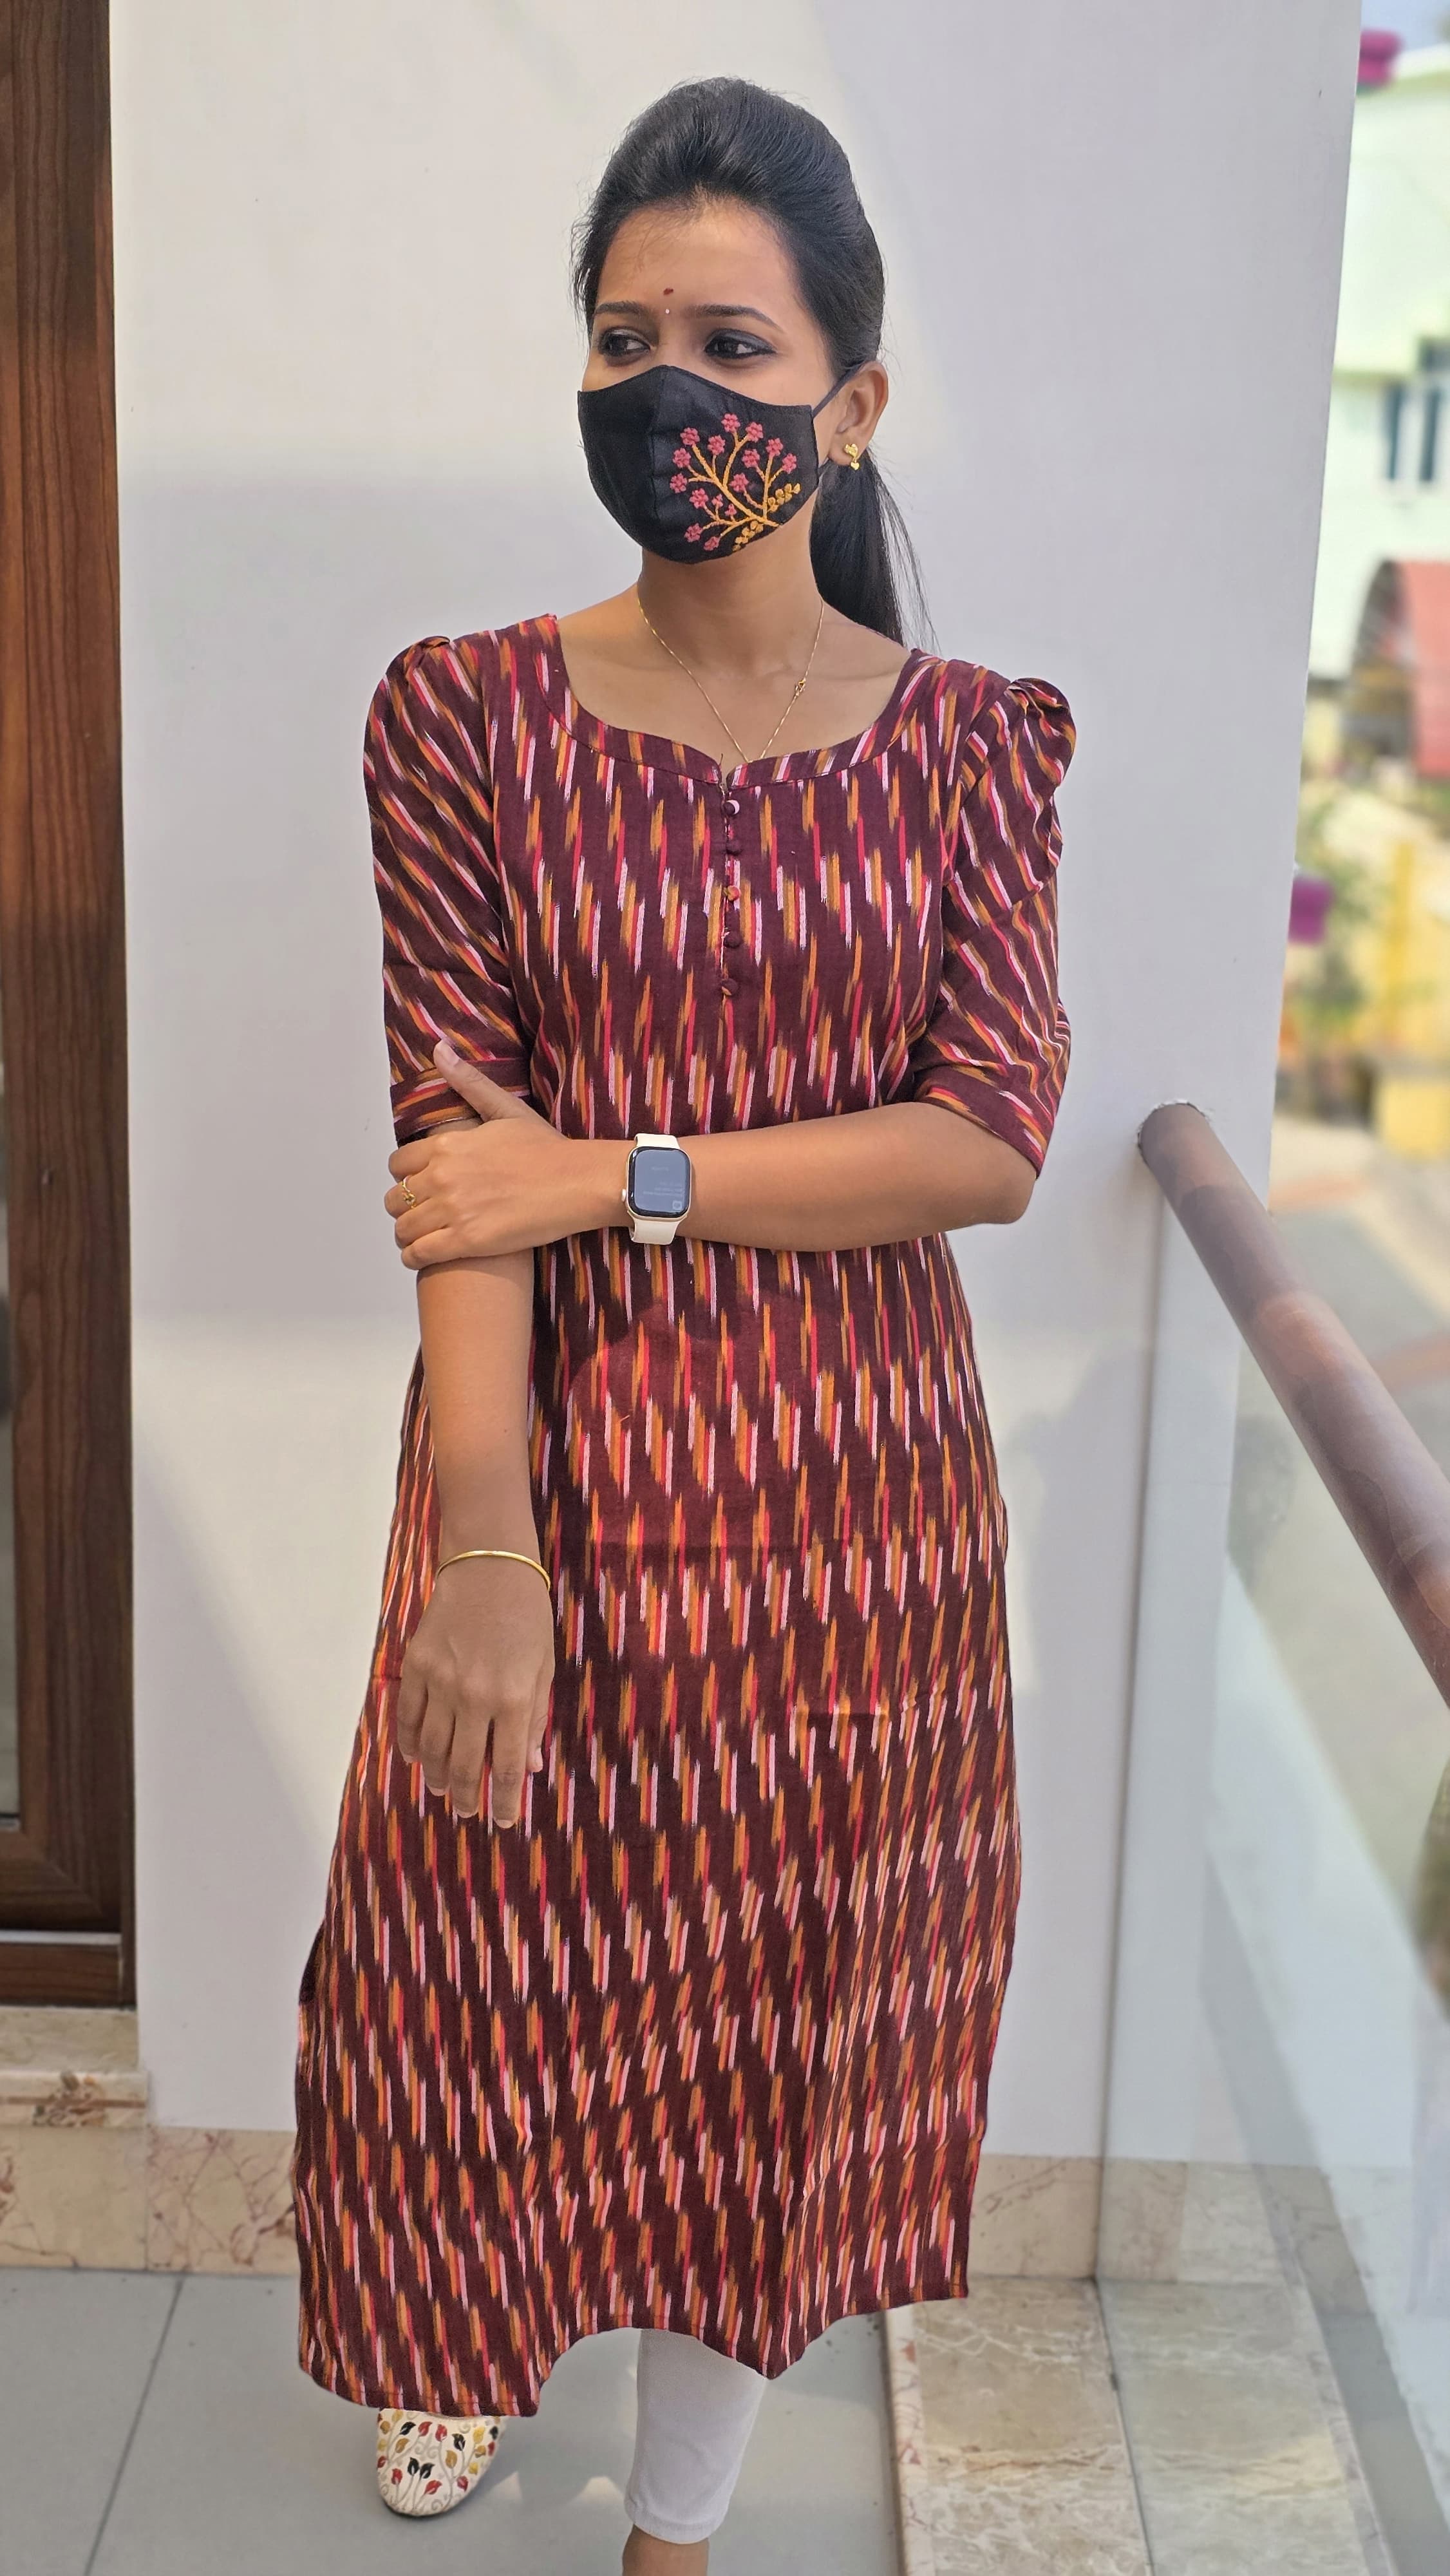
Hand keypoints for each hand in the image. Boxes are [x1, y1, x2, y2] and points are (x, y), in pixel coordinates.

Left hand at [384, 1040, 623, 1264]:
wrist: (577, 1183)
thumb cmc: (547, 1149)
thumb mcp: (506, 1109)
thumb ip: (468, 1082)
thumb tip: (439, 1049)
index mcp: (447, 1145)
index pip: (398, 1164)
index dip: (404, 1176)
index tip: (418, 1184)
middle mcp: (442, 1176)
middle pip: (395, 1198)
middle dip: (404, 1206)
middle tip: (420, 1213)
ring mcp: (452, 1211)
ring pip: (403, 1228)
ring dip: (406, 1234)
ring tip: (420, 1238)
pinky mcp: (465, 1241)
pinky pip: (418, 1254)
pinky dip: (413, 1257)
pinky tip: (422, 1256)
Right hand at [396, 1554, 556, 1824]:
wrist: (489, 1568)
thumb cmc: (527, 1618)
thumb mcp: (543, 1669)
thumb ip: (533, 1719)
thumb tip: (530, 1767)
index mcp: (513, 1699)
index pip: (508, 1767)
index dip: (505, 1800)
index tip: (502, 1820)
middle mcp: (474, 1696)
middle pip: (464, 1765)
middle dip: (466, 1795)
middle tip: (466, 1810)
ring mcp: (440, 1682)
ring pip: (432, 1747)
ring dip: (436, 1775)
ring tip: (440, 1788)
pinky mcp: (415, 1666)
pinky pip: (407, 1717)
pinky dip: (410, 1742)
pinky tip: (415, 1757)